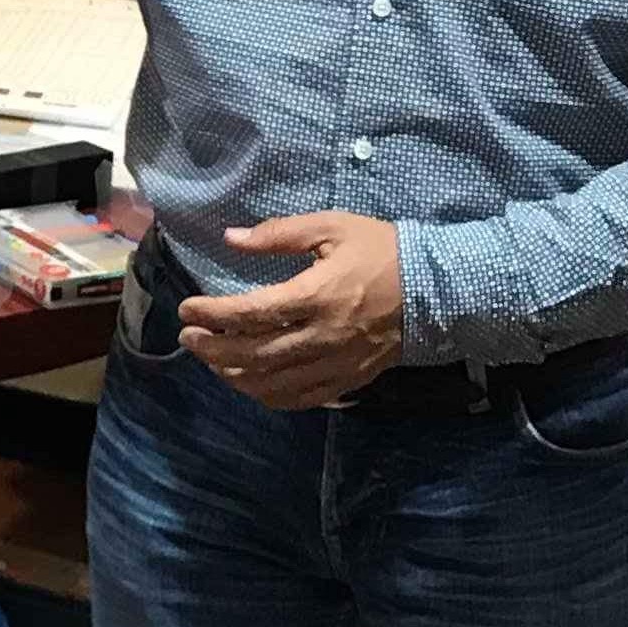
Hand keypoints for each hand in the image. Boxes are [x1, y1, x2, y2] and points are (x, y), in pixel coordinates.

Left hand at [178, 214, 403, 410]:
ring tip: (211, 361)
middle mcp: (324, 336)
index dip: (213, 314)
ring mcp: (338, 363)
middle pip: (255, 354)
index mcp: (318, 295)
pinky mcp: (350, 380)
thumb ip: (280, 234)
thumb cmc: (382, 251)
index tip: (187, 309)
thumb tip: (232, 238)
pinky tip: (249, 384)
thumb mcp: (332, 227)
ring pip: (273, 384)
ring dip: (234, 376)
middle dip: (213, 349)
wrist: (439, 290)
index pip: (252, 312)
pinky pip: (301, 399)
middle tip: (188, 339)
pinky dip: (268, 396)